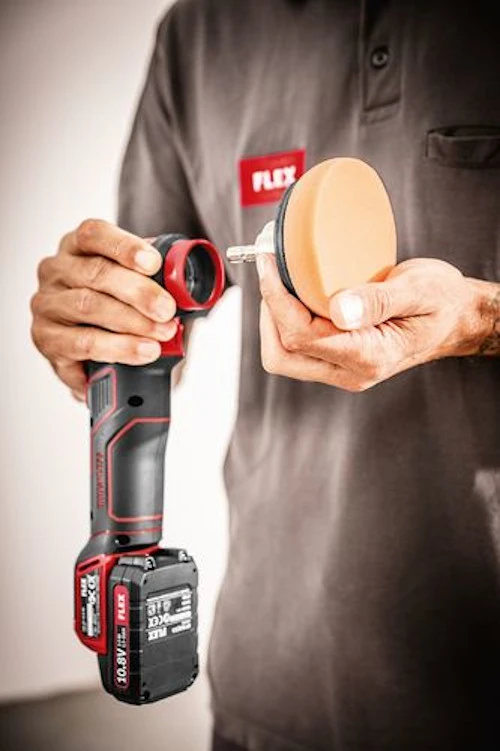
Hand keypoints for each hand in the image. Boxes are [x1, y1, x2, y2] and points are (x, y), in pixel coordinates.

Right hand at [31, 219, 176, 399]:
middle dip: (139, 292)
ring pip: (89, 307)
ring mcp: (47, 305)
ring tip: (162, 333)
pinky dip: (118, 348)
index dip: (125, 247)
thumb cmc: (112, 307)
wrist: (87, 351)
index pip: (94, 233)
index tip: (154, 263)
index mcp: (77, 246)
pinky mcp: (47, 340)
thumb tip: (189, 282)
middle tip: (167, 309)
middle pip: (96, 273)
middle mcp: (56, 271)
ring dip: (132, 322)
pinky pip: (83, 343)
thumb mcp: (133, 283)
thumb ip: (155, 276)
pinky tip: (142, 351)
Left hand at [257, 254, 492, 391]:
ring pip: (284, 356)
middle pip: (282, 356)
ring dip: (274, 319)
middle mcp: (351, 371)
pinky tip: (296, 293)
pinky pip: (298, 349)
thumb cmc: (442, 302)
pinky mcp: (338, 361)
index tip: (269, 264)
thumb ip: (379, 301)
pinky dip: (287, 321)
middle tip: (274, 272)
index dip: (276, 299)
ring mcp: (343, 370)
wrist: (455, 318)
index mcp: (369, 356)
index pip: (302, 336)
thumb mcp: (419, 290)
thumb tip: (339, 310)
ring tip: (282, 280)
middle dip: (268, 314)